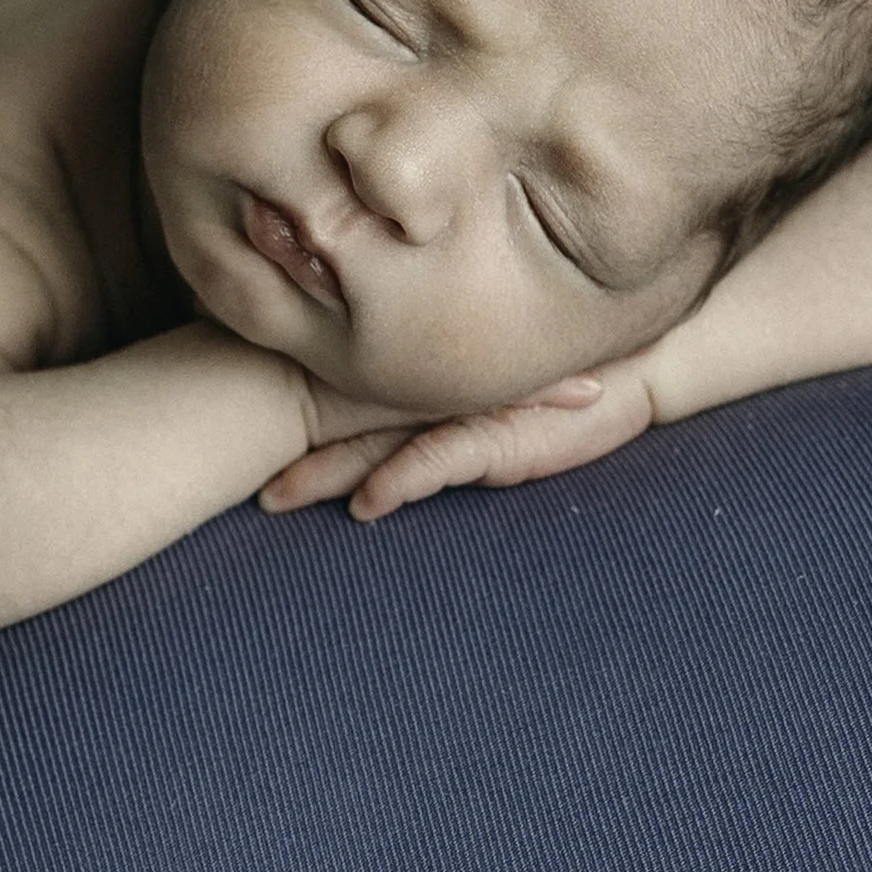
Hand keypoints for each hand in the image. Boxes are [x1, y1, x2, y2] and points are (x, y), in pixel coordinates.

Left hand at [260, 349, 658, 521]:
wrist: (632, 366)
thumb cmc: (560, 379)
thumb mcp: (488, 387)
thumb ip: (432, 399)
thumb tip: (369, 433)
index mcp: (422, 380)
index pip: (342, 395)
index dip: (290, 418)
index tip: (238, 442)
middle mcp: (433, 392)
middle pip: (345, 424)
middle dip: (293, 457)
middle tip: (238, 483)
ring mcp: (463, 409)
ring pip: (380, 443)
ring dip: (329, 475)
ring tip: (279, 498)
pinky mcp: (501, 431)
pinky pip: (440, 458)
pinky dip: (403, 480)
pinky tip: (371, 505)